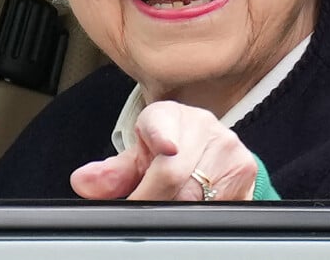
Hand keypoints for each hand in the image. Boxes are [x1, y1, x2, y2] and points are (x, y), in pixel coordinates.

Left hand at [70, 100, 257, 200]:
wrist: (207, 145)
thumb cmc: (166, 149)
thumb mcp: (139, 156)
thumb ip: (112, 173)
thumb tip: (83, 182)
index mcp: (167, 115)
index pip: (161, 125)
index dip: (162, 136)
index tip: (167, 149)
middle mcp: (202, 124)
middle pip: (175, 175)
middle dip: (152, 201)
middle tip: (139, 212)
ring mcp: (228, 146)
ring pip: (198, 195)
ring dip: (178, 210)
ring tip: (168, 205)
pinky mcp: (246, 170)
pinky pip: (221, 204)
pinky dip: (203, 214)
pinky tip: (194, 207)